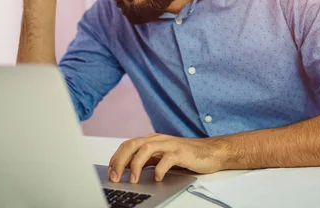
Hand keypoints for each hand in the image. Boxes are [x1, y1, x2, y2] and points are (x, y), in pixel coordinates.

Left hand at [107, 133, 223, 183]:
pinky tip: (157, 178)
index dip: (115, 158)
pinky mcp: (181, 152)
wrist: (210, 152)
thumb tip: (125, 170)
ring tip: (133, 180)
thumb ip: (145, 160)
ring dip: (136, 164)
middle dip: (120, 161)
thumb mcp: (160, 157)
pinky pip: (167, 159)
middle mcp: (158, 139)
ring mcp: (169, 144)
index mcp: (151, 140)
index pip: (127, 145)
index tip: (110, 173)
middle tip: (115, 177)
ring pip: (146, 148)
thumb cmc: (185, 156)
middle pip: (132, 145)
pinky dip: (159, 169)